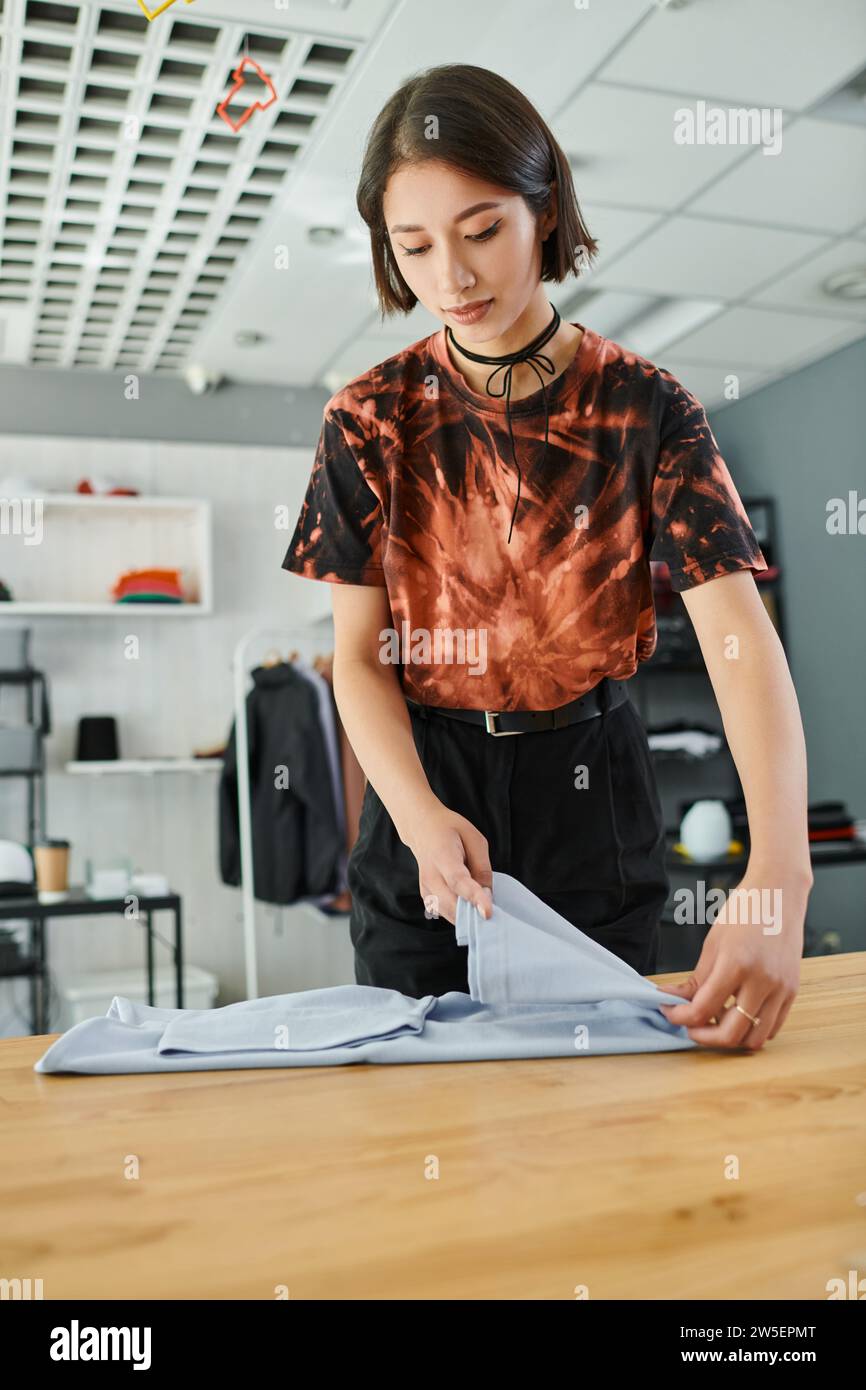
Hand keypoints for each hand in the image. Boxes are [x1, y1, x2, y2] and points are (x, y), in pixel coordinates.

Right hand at [403, 804, 492, 925]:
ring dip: (468, 915)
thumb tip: (487, 894)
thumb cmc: (450, 831)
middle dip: (474, 912)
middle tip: (493, 909)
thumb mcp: (474, 839)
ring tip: (480, 902)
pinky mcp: (426, 897)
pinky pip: (446, 913)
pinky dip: (460, 914)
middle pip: (452, 904)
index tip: (487, 912)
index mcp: (442, 855)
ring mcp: (425, 888)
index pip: (458, 881)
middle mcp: (430, 875)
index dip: (474, 897)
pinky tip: (468, 902)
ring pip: (449, 914)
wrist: (422, 828)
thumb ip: (482, 867)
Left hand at [655, 869, 810, 1049]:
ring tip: (715, 1022)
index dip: (680, 1017)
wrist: (780, 894)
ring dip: (731, 1038)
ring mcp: (781, 989)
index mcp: (736, 964)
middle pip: (731, 1034)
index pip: (703, 1009)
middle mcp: (762, 981)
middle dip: (704, 1037)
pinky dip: (752, 1030)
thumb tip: (673, 999)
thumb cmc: (745, 911)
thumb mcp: (713, 943)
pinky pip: (772, 1027)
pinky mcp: (792, 991)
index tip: (669, 1012)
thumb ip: (696, 979)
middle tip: (689, 1027)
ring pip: (755, 1038)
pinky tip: (737, 1016)